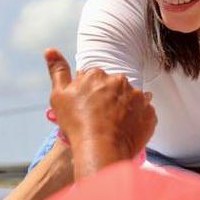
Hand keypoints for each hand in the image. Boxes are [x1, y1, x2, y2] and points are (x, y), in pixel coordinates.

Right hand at [45, 49, 155, 163]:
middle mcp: (120, 80)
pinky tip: (126, 131)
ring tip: (114, 126)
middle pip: (114, 87)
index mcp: (98, 74)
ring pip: (130, 99)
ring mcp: (138, 97)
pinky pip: (143, 114)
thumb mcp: (59, 96)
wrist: (100, 149)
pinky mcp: (149, 113)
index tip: (86, 108)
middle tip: (100, 118)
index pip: (94, 80)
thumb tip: (50, 50)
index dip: (89, 94)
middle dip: (108, 98)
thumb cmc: (76, 123)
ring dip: (124, 108)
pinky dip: (137, 121)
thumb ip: (58, 71)